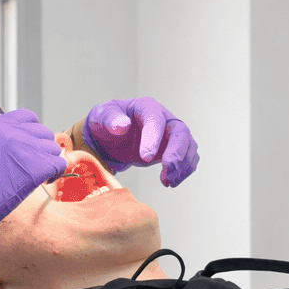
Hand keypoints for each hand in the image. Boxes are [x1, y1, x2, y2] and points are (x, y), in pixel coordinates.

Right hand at [0, 110, 67, 257]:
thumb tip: (2, 144)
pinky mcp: (35, 168)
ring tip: (38, 176)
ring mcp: (25, 149)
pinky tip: (44, 182)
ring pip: (53, 148)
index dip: (31, 131)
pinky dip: (55, 173)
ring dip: (48, 162)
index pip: (26, 116)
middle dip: (41, 148)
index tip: (29, 146)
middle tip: (34, 164)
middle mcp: (12, 133)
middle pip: (43, 133)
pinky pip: (58, 164)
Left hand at [81, 97, 197, 186]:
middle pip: (180, 132)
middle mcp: (163, 118)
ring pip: (188, 146)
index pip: (156, 120)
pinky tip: (171, 181)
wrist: (107, 139)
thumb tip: (121, 125)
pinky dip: (183, 171)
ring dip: (182, 165)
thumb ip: (110, 119)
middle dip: (177, 153)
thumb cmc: (105, 123)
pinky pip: (186, 158)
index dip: (154, 138)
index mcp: (146, 107)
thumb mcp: (101, 117)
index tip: (145, 157)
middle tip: (168, 170)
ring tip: (168, 181)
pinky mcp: (172, 149)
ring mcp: (170, 134)